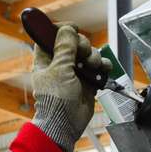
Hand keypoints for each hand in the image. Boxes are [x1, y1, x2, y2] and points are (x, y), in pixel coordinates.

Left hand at [30, 24, 109, 151]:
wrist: (66, 123)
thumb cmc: (56, 99)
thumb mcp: (59, 69)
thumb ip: (65, 48)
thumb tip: (68, 29)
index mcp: (46, 59)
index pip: (50, 37)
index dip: (61, 30)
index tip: (71, 29)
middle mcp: (60, 64)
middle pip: (74, 43)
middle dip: (83, 45)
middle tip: (83, 53)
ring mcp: (75, 72)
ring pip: (88, 54)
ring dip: (94, 57)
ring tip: (93, 66)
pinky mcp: (88, 81)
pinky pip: (99, 67)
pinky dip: (103, 66)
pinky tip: (103, 70)